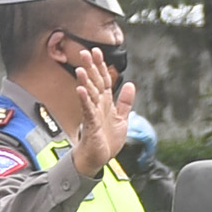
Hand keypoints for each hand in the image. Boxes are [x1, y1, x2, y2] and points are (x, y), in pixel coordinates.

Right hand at [57, 36, 131, 178]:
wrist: (99, 159)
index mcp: (106, 102)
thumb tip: (131, 84)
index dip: (101, 66)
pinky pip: (87, 110)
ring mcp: (93, 114)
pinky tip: (81, 90)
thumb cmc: (107, 141)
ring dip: (84, 81)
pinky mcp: (91, 125)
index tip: (97, 52)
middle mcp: (99, 106)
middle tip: (84, 52)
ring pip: (89, 94)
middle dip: (90, 68)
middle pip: (95, 83)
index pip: (104, 80)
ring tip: (80, 68)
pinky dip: (84, 100)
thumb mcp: (122, 119)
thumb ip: (126, 102)